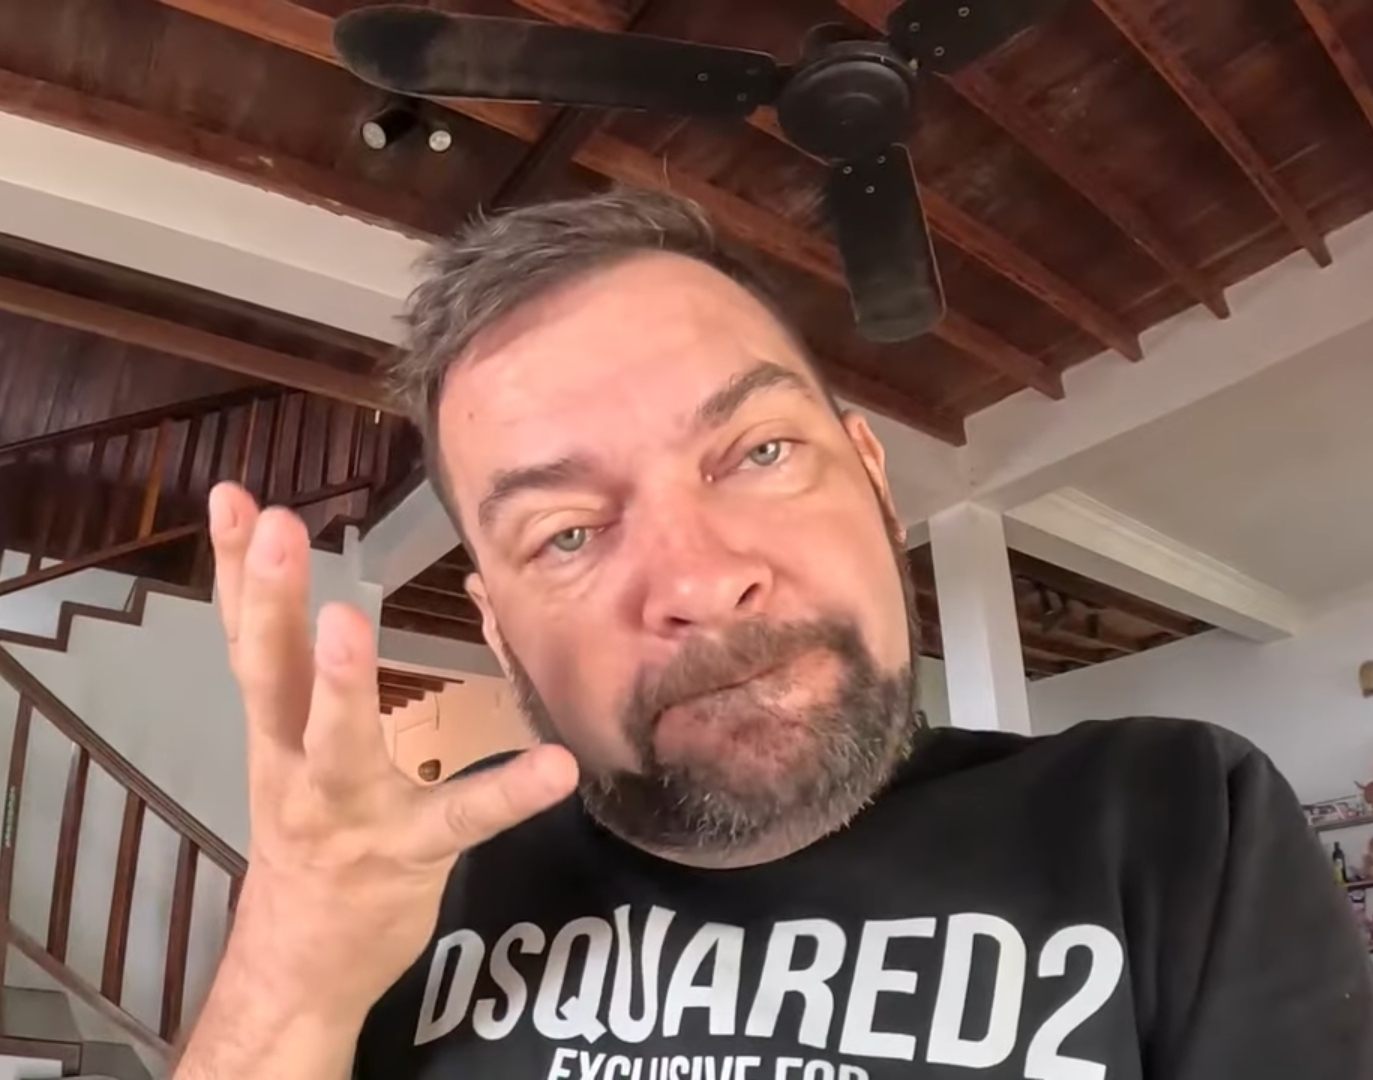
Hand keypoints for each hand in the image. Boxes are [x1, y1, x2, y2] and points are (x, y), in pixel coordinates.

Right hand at [207, 482, 577, 1025]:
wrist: (297, 963)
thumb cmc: (305, 836)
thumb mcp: (286, 751)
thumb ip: (304, 680)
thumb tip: (318, 595)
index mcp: (275, 730)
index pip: (249, 639)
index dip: (238, 571)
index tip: (233, 498)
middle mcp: (294, 765)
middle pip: (270, 676)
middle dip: (269, 600)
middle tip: (281, 528)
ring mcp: (347, 813)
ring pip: (338, 749)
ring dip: (340, 688)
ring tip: (346, 623)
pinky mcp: (407, 854)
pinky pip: (462, 820)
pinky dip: (506, 794)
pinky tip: (554, 768)